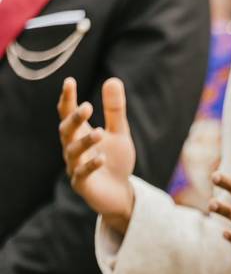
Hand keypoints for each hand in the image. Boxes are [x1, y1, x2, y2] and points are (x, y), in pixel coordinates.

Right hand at [57, 77, 135, 233]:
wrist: (120, 193)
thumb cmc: (115, 161)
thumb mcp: (119, 133)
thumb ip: (115, 110)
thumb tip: (113, 79)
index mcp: (79, 133)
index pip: (67, 113)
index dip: (67, 98)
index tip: (69, 81)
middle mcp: (73, 148)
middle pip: (66, 130)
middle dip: (74, 118)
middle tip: (87, 106)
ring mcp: (75, 166)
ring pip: (73, 151)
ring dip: (85, 141)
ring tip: (101, 132)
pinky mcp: (82, 185)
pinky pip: (82, 174)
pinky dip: (90, 165)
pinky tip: (102, 158)